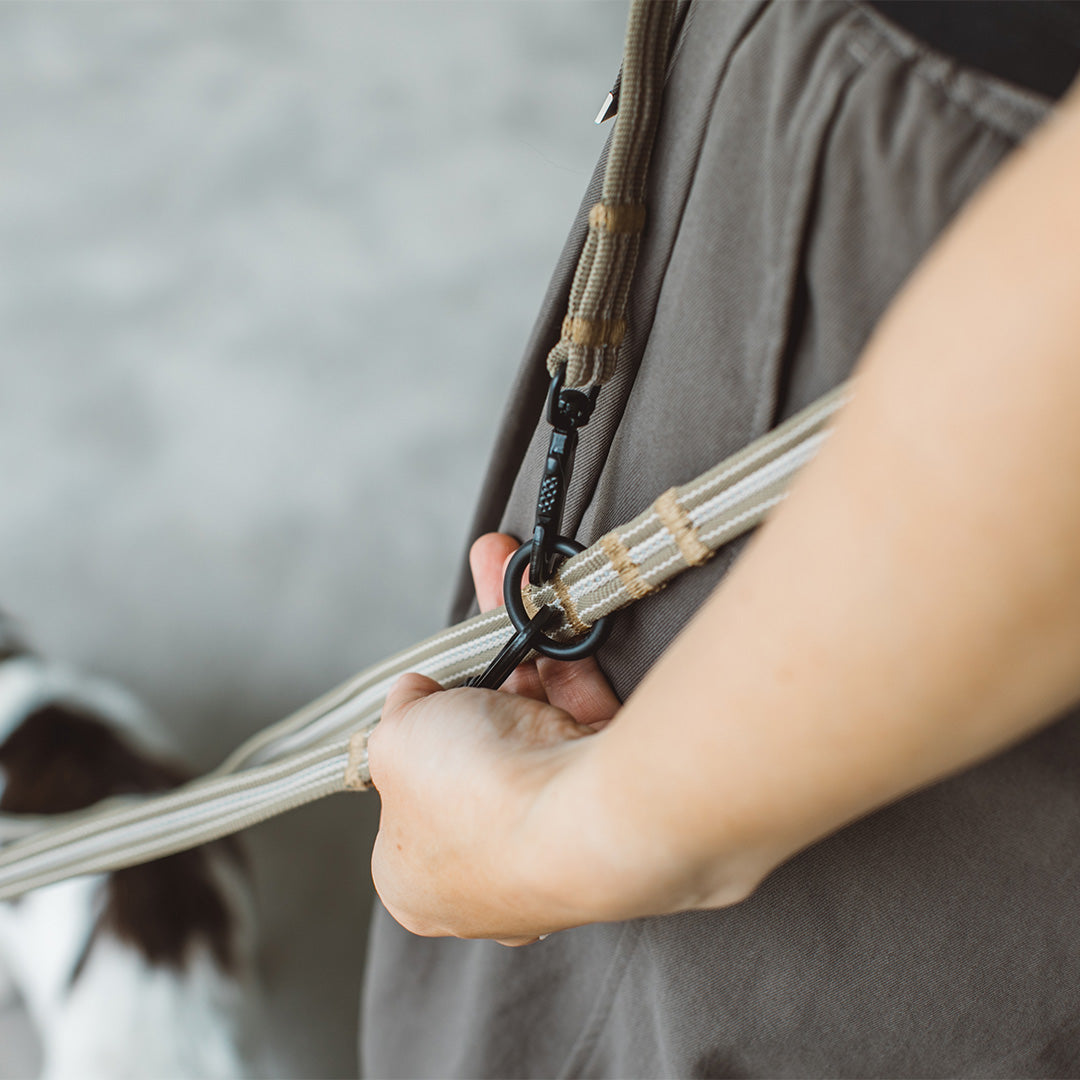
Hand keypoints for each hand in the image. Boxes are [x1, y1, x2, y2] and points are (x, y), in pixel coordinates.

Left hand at [368, 533, 620, 943]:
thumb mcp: (392, 745)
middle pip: (471, 747)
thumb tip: (415, 694)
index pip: (405, 798)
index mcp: (420, 879)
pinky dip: (566, 654)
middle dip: (471, 674)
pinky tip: (553, 605)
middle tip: (467, 631)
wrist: (581, 814)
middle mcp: (488, 863)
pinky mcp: (599, 786)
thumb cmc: (476, 804)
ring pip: (525, 714)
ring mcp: (549, 825)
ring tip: (507, 582)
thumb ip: (398, 713)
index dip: (410, 740)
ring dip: (518, 644)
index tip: (419, 694)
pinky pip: (577, 704)